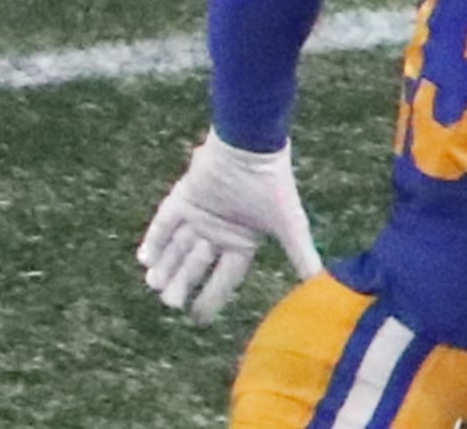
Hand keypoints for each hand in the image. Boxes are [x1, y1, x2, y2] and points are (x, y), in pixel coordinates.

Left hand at [138, 133, 321, 320]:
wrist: (250, 148)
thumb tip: (321, 278)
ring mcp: (198, 217)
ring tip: (155, 283)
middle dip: (182, 284)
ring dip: (165, 266)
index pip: (224, 277)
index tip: (199, 319)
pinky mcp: (181, 200)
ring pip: (177, 248)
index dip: (212, 297)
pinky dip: (154, 240)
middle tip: (171, 302)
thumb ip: (300, 252)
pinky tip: (146, 258)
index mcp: (241, 241)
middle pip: (195, 265)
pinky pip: (163, 224)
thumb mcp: (288, 223)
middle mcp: (217, 233)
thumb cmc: (272, 186)